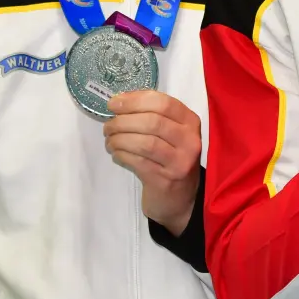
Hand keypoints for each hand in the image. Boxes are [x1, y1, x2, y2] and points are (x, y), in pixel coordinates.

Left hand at [103, 91, 202, 235]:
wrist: (179, 197)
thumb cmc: (169, 157)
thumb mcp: (170, 133)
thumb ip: (152, 115)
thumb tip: (120, 101)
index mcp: (190, 121)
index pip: (163, 103)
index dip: (134, 101)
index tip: (113, 104)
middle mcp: (190, 140)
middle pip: (153, 122)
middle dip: (123, 122)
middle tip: (108, 126)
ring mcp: (180, 161)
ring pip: (145, 143)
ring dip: (119, 139)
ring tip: (110, 140)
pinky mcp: (165, 180)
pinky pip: (138, 162)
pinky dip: (122, 155)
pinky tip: (116, 154)